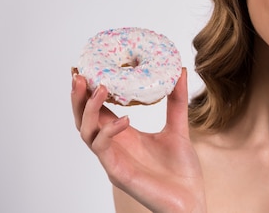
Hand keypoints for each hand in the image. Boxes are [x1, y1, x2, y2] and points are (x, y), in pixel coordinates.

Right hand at [71, 68, 205, 212]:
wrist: (190, 200)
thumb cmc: (182, 170)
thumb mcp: (178, 127)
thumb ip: (177, 100)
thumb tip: (178, 70)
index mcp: (124, 135)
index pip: (98, 111)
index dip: (90, 91)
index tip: (89, 68)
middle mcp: (114, 146)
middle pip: (83, 119)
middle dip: (79, 97)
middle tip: (81, 75)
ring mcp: (113, 159)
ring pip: (86, 132)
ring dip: (88, 109)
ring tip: (100, 88)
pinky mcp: (117, 172)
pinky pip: (102, 149)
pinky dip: (109, 131)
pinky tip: (125, 120)